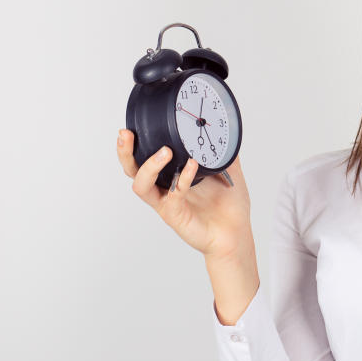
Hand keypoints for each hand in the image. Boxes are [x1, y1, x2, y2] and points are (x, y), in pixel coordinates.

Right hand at [117, 129, 253, 259]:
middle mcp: (164, 189)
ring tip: (165, 152)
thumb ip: (224, 153)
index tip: (132, 127)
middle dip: (125, 153)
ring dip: (149, 166)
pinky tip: (193, 166)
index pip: (145, 159)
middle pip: (133, 171)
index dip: (135, 145)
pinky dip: (182, 178)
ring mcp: (167, 202)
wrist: (236, 233)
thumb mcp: (229, 172)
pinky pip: (172, 195)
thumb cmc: (229, 207)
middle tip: (127, 135)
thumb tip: (227, 132)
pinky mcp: (175, 215)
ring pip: (141, 185)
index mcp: (171, 176)